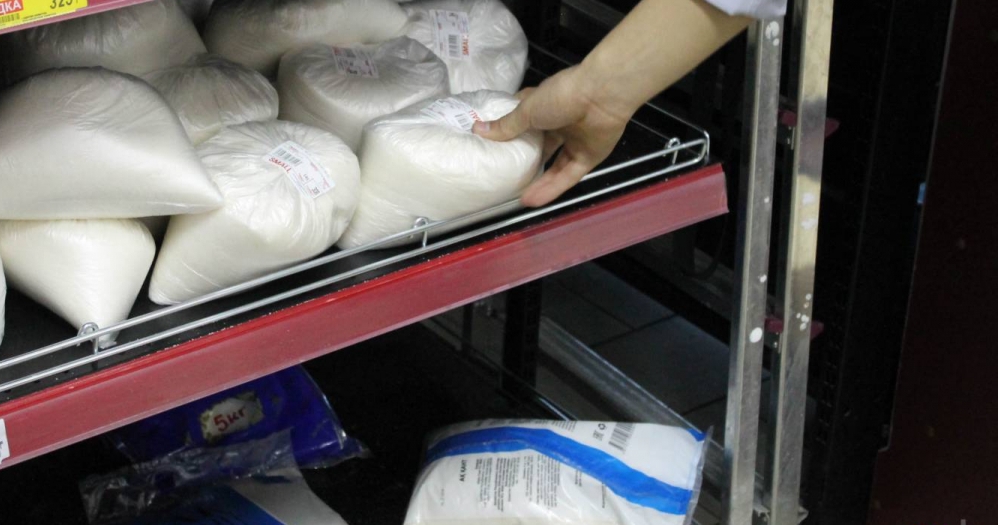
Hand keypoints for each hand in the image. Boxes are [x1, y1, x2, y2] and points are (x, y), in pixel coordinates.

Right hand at [472, 65, 631, 206]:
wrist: (602, 95)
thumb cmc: (561, 95)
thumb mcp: (528, 110)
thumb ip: (506, 125)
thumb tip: (477, 130)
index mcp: (544, 106)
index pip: (524, 121)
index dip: (510, 132)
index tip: (494, 147)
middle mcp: (559, 124)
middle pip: (540, 148)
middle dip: (525, 163)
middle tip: (506, 178)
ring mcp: (575, 142)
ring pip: (554, 167)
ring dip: (538, 182)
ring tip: (518, 198)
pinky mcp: (588, 158)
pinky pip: (568, 176)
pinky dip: (552, 188)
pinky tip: (533, 200)